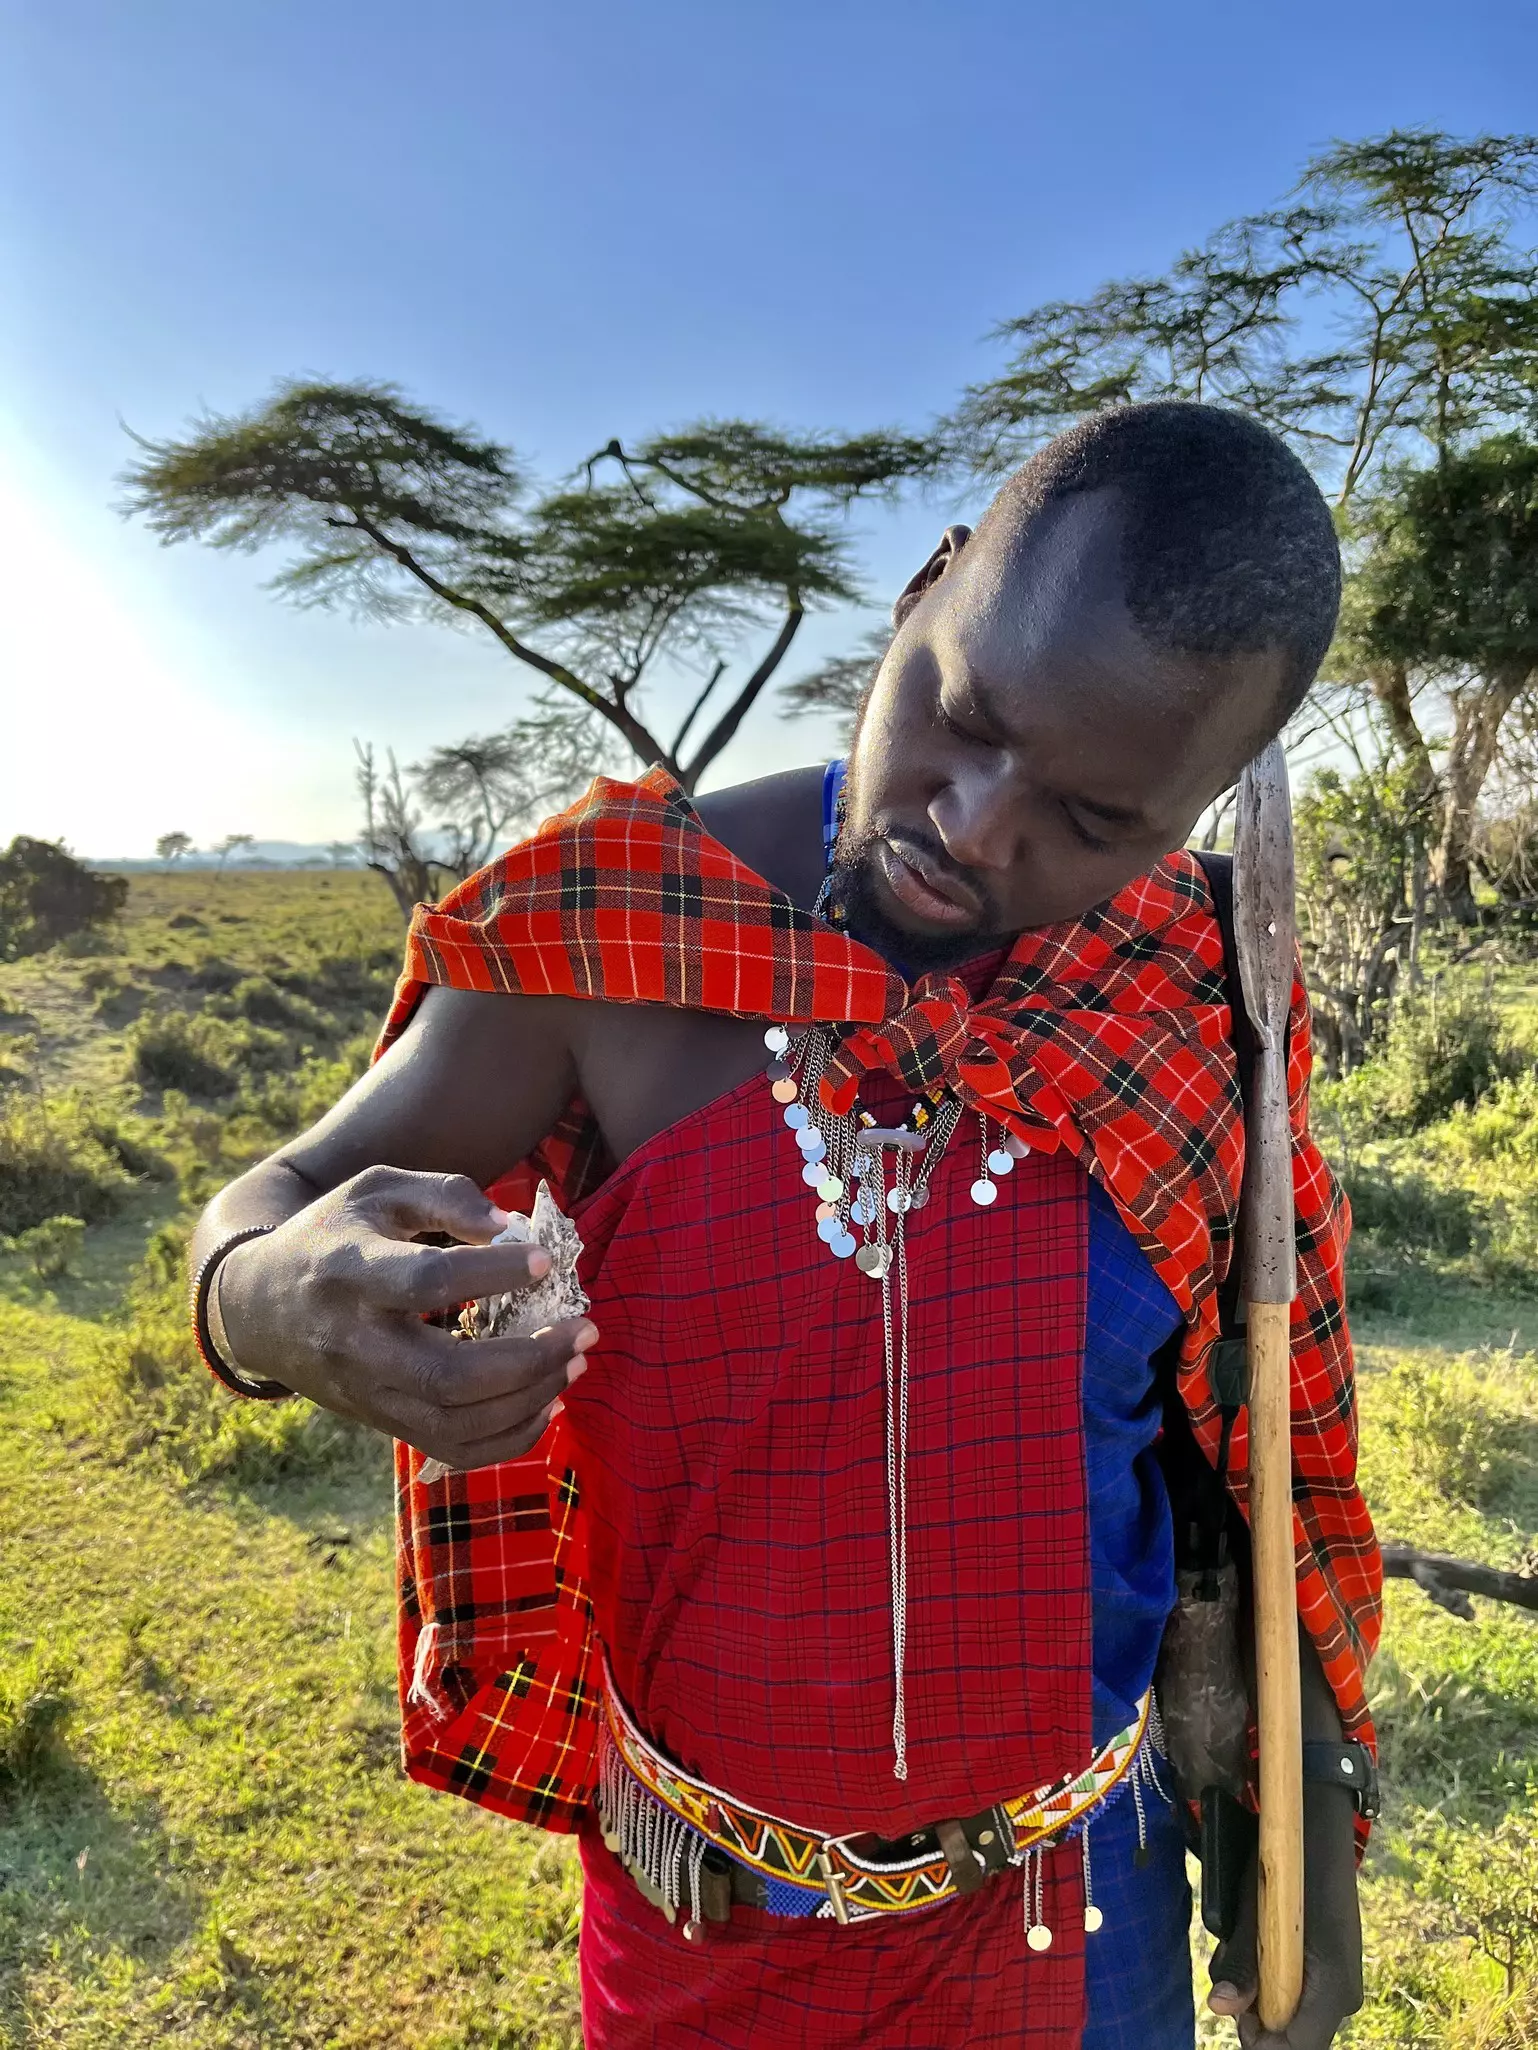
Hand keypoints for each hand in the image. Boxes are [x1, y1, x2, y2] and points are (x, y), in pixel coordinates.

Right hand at [214, 1166, 597, 1467]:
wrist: (256, 1305)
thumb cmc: (332, 1234)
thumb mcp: (377, 1190)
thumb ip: (446, 1196)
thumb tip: (511, 1228)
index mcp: (351, 1272)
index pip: (425, 1282)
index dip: (493, 1274)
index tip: (545, 1263)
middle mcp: (355, 1342)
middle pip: (447, 1376)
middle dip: (530, 1359)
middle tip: (584, 1329)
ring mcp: (366, 1392)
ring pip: (454, 1424)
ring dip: (529, 1400)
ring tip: (576, 1361)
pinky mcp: (380, 1421)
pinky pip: (451, 1450)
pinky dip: (508, 1440)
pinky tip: (547, 1403)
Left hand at [1206, 1785, 1362, 2046]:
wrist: (1319, 1824)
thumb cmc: (1287, 1864)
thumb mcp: (1255, 1911)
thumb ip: (1241, 1964)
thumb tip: (1218, 2008)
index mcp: (1333, 1988)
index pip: (1298, 2048)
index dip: (1260, 2042)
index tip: (1232, 2014)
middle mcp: (1342, 1994)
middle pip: (1294, 2035)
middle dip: (1255, 2016)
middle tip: (1231, 1977)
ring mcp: (1339, 1981)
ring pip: (1293, 2012)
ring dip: (1261, 1993)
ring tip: (1243, 1949)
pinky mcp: (1330, 1967)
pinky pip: (1300, 1992)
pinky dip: (1274, 1979)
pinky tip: (1259, 1945)